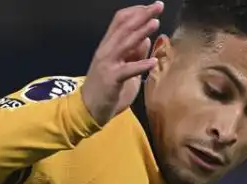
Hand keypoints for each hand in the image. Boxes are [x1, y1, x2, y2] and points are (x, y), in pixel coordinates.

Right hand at [81, 3, 163, 127]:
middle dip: (142, 15)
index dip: (136, 11)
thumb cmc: (106, 90)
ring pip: (125, 43)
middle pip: (124, 27)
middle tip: (158, 6)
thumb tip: (146, 38)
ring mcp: (107, 64)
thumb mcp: (123, 68)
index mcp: (108, 46)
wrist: (88, 110)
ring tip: (155, 23)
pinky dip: (141, 65)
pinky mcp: (111, 80)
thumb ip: (134, 54)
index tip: (151, 7)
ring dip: (141, 32)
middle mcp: (106, 51)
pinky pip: (127, 70)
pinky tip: (153, 62)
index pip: (120, 20)